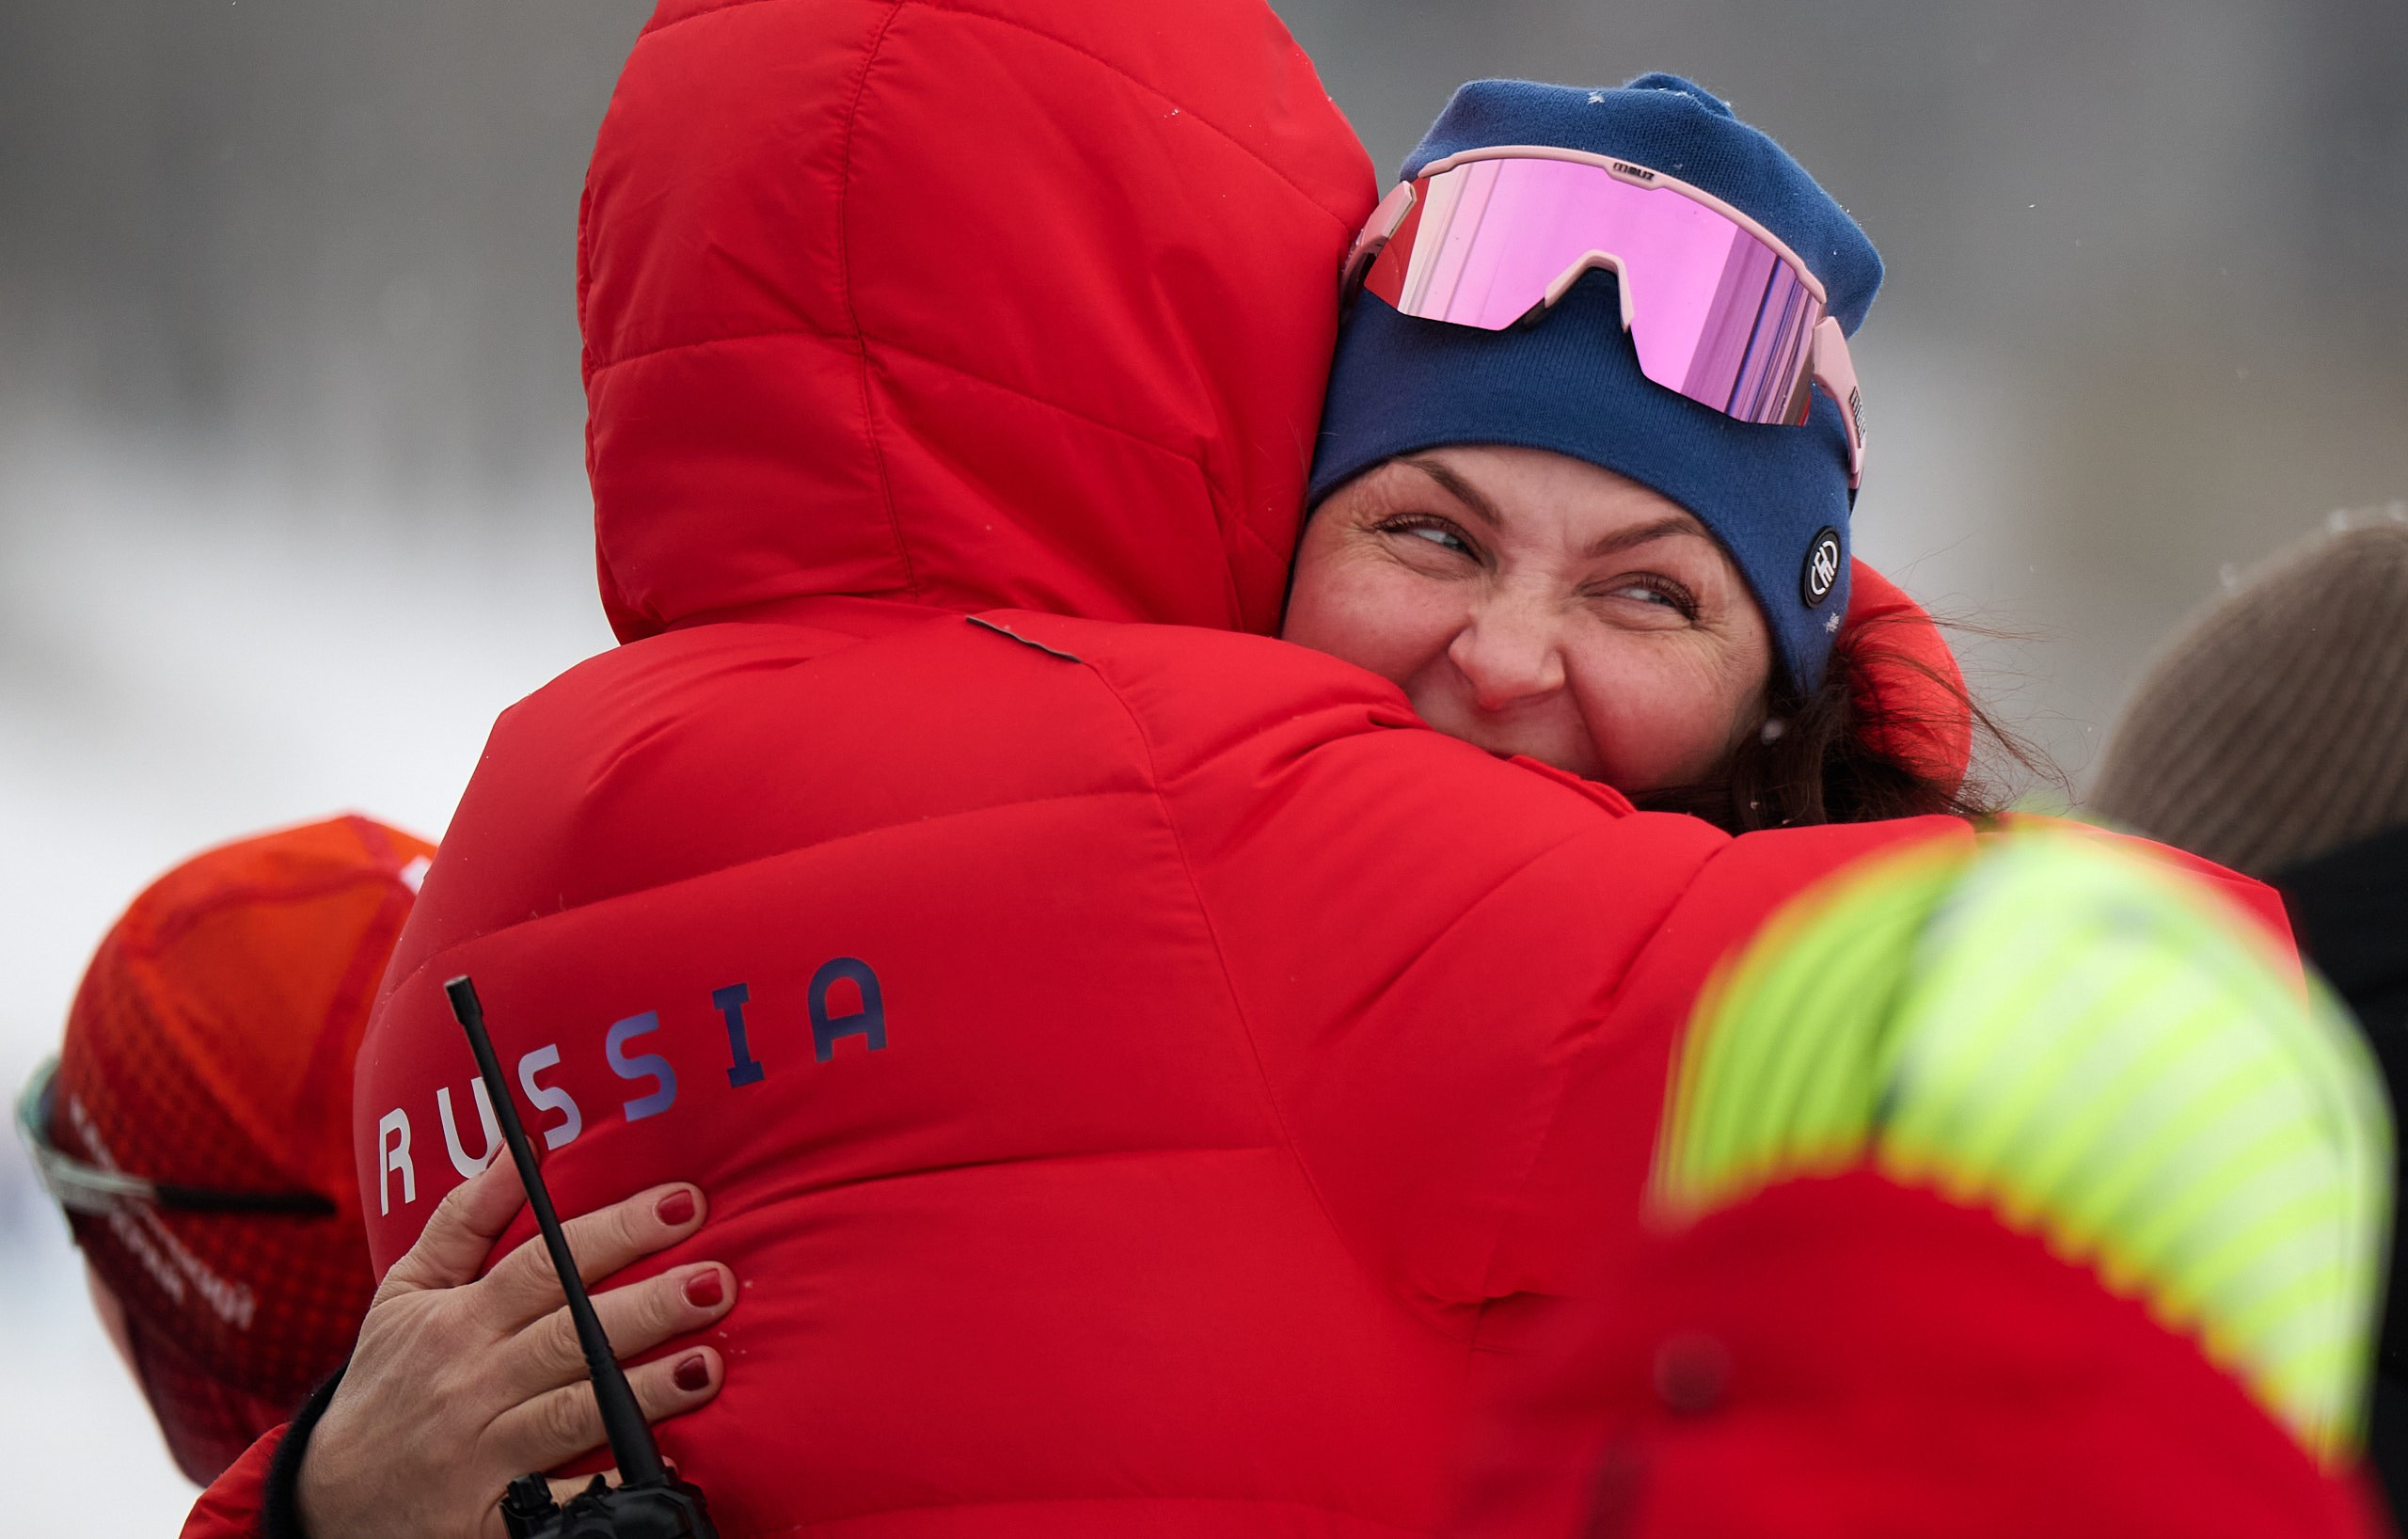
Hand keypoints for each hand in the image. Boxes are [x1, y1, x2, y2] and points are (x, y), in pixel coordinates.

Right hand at [295, 1159, 733, 1538]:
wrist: (332, 1499)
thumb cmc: (388, 1380)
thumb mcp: (407, 1291)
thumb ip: (466, 1217)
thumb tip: (521, 1143)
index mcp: (460, 1321)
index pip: (547, 1266)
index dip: (616, 1232)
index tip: (684, 1202)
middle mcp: (475, 1383)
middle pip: (571, 1336)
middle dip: (648, 1307)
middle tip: (716, 1280)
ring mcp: (486, 1453)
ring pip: (573, 1414)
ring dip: (644, 1391)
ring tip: (707, 1365)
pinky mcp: (494, 1516)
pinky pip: (558, 1502)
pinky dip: (605, 1486)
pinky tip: (661, 1464)